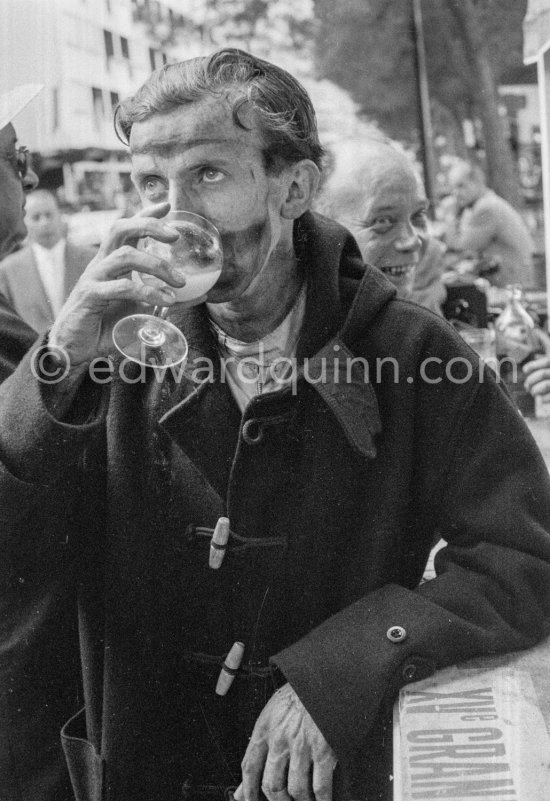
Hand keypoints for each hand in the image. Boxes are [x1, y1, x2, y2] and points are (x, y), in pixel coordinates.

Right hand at [48, 202, 191, 369]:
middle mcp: (100, 263)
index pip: (126, 229)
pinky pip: (121, 287)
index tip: (167, 204)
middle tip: (176, 237)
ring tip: (180, 282)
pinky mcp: (90, 296)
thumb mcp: (139, 308)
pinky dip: (147, 291)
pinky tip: (166, 301)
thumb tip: (198, 294)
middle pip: (120, 229)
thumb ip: (162, 298)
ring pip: (125, 255)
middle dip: (149, 226)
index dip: (146, 214)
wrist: (73, 347)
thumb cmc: (105, 325)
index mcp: (110, 262)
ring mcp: (93, 277)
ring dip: (157, 266)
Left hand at [234, 683, 336, 800]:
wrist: (327, 678)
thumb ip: (258, 748)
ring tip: (305, 800)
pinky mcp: (324, 751)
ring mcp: (302, 747)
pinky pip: (320, 788)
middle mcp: (280, 740)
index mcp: (265, 728)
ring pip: (296, 790)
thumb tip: (242, 784)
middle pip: (271, 786)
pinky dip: (322, 800)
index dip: (248, 792)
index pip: (249, 768)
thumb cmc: (300, 694)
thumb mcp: (273, 713)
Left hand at [524, 329, 549, 398]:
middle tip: (527, 386)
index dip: (534, 366)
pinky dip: (544, 399)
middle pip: (544, 375)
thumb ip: (547, 343)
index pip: (547, 361)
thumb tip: (536, 330)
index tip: (525, 370)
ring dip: (535, 390)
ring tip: (532, 392)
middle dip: (531, 381)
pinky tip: (541, 399)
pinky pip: (549, 398)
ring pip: (545, 386)